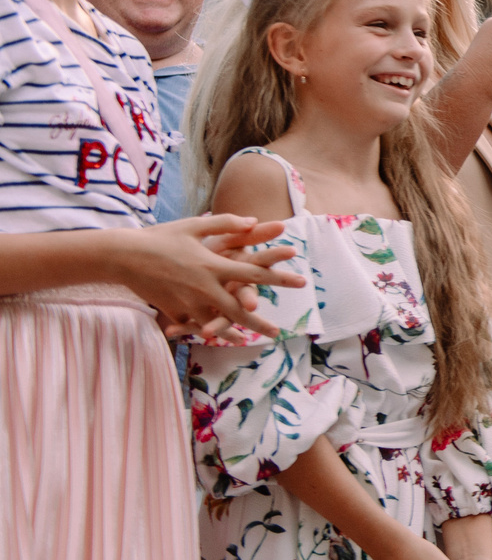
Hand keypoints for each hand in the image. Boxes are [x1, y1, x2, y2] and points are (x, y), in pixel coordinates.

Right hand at [117, 217, 304, 340]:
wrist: (122, 256)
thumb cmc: (160, 237)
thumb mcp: (194, 226)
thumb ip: (227, 224)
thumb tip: (254, 220)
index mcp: (214, 265)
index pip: (255, 273)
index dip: (280, 279)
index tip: (301, 283)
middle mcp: (204, 287)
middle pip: (240, 310)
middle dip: (259, 323)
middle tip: (277, 332)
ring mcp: (188, 303)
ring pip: (217, 323)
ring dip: (234, 332)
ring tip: (248, 339)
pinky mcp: (173, 311)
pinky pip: (194, 325)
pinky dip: (206, 331)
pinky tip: (215, 336)